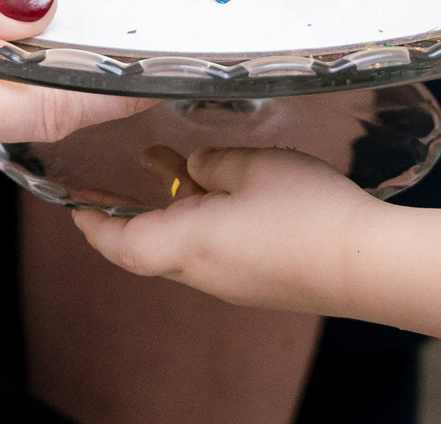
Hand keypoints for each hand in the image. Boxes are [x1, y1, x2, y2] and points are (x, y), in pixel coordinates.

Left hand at [75, 145, 377, 312]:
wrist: (366, 266)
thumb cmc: (307, 214)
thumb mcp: (253, 166)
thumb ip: (214, 160)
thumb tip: (196, 165)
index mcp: (189, 243)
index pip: (120, 244)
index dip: (93, 226)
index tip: (74, 207)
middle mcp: (204, 272)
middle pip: (148, 248)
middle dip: (130, 212)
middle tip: (113, 181)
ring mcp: (234, 281)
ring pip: (185, 245)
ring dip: (173, 208)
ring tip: (173, 161)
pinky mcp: (261, 280)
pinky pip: (217, 249)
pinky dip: (206, 218)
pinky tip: (225, 187)